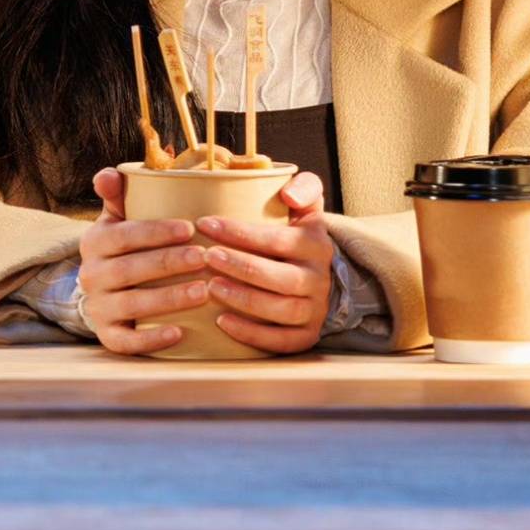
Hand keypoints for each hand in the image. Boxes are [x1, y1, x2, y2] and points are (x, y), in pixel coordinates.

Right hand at [72, 165, 209, 354]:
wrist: (105, 292)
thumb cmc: (126, 248)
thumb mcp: (118, 219)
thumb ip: (118, 195)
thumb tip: (110, 175)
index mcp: (94, 242)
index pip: (124, 235)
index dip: (156, 232)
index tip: (190, 228)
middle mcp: (90, 276)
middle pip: (130, 270)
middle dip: (169, 263)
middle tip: (204, 258)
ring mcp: (98, 308)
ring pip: (132, 305)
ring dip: (169, 299)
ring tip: (203, 291)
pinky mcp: (108, 336)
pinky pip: (126, 342)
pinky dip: (151, 340)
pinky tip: (179, 333)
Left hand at [189, 168, 332, 356]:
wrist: (323, 276)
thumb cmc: (298, 238)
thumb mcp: (308, 209)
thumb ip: (304, 188)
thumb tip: (289, 194)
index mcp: (316, 244)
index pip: (277, 239)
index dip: (240, 232)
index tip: (206, 223)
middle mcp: (319, 279)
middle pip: (280, 277)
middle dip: (240, 266)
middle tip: (207, 257)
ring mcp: (315, 310)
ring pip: (281, 310)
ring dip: (244, 299)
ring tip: (211, 287)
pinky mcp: (307, 335)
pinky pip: (282, 341)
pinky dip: (252, 335)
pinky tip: (222, 323)